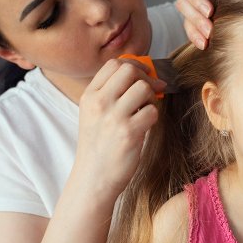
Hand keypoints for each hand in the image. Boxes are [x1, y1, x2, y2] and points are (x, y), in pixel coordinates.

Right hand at [71, 58, 165, 201]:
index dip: (134, 66)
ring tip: (145, 111)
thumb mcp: (94, 114)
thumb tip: (145, 74)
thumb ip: (111, 93)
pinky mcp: (128, 133)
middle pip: (130, 70)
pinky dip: (153, 117)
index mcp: (89, 96)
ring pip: (143, 88)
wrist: (93, 178)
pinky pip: (152, 111)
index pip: (114, 64)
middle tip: (151, 92)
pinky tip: (145, 126)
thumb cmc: (99, 146)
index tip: (142, 77)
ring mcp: (113, 118)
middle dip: (146, 78)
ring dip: (151, 98)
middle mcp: (99, 103)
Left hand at [174, 0, 242, 48]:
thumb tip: (209, 51)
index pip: (187, 19)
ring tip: (209, 11)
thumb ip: (223, 29)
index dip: (192, 32)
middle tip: (210, 29)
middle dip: (195, 19)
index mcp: (202, 6)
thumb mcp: (239, 20)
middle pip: (182, 2)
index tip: (205, 44)